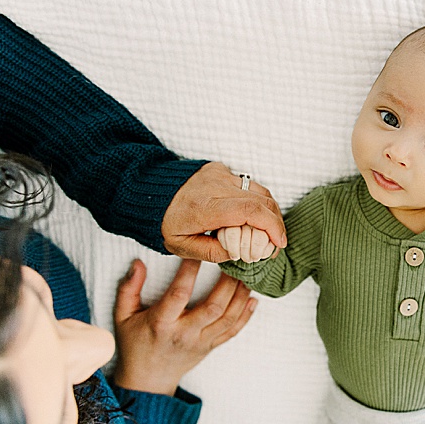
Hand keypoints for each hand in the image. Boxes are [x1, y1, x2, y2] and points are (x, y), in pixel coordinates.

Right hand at [112, 258, 256, 394]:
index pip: (179, 293)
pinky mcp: (210, 347)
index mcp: (161, 323)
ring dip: (241, 295)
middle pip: (213, 306)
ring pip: (228, 318)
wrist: (148, 380)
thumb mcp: (123, 316)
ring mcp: (200, 342)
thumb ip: (129, 288)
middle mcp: (184, 333)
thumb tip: (138, 263)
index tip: (197, 252)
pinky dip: (246, 315)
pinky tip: (253, 299)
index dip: (189, 272)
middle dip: (227, 283)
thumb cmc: (135, 343)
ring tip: (247, 274)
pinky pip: (233, 331)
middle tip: (234, 260)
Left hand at [162, 162, 286, 262]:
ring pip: (259, 190)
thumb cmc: (162, 221)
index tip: (279, 243)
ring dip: (269, 212)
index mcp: (205, 207)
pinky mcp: (221, 169)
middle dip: (275, 223)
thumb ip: (211, 252)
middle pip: (262, 200)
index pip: (251, 211)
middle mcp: (215, 186)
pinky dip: (257, 201)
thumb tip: (238, 254)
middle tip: (275, 243)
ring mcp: (219, 174)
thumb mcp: (181, 246)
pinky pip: (248, 185)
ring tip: (268, 232)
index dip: (272, 226)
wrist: (145, 189)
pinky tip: (254, 217)